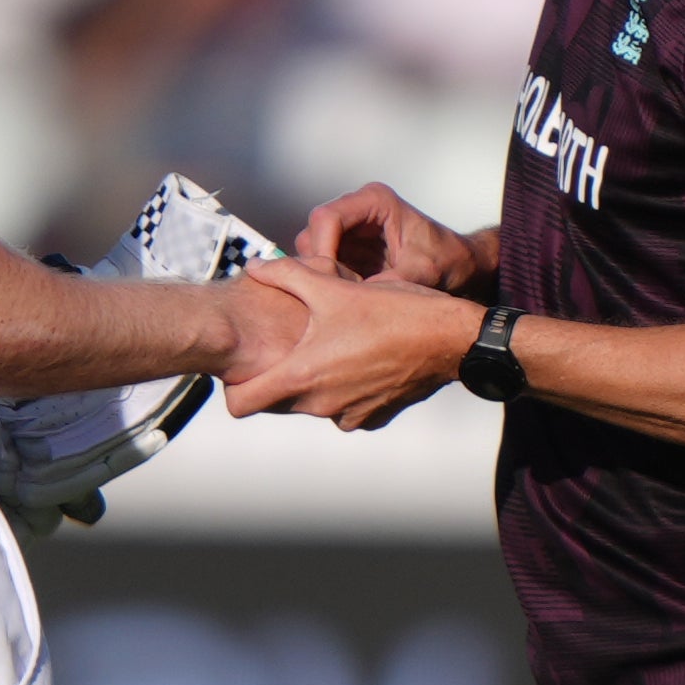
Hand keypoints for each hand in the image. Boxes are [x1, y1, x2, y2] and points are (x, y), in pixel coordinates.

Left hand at [220, 259, 473, 431]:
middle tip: (291, 344)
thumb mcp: (334, 285)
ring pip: (311, 404)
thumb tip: (255, 267)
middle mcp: (321, 405)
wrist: (449, 338)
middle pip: (276, 402)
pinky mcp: (372, 417)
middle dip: (277, 376)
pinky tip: (357, 359)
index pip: (241, 404)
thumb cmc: (395, 312)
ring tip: (330, 346)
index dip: (234, 386)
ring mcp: (348, 415)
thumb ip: (286, 275)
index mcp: (303, 375)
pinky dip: (342, 389)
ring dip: (313, 382)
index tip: (244, 367)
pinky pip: (342, 408)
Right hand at [294, 183, 482, 293]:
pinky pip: (324, 266)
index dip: (323, 249)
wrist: (460, 265)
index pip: (328, 217)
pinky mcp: (348, 250)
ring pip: (313, 251)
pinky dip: (331, 283)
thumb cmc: (449, 259)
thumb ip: (395, 280)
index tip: (330, 279)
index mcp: (375, 201)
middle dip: (321, 266)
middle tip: (340, 294)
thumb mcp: (426, 271)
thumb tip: (360, 299)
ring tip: (349, 297)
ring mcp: (350, 230)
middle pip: (313, 234)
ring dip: (324, 276)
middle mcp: (357, 210)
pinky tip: (350, 299)